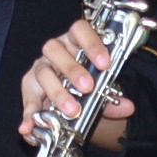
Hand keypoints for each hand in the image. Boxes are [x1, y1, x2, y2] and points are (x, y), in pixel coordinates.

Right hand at [18, 18, 132, 150]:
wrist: (74, 101)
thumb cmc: (87, 85)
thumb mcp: (100, 89)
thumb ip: (112, 98)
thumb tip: (128, 107)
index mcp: (74, 43)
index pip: (79, 30)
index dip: (91, 43)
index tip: (104, 63)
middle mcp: (54, 52)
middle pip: (54, 49)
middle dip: (72, 69)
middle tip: (87, 88)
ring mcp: (40, 68)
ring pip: (43, 72)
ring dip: (57, 92)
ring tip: (72, 110)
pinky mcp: (30, 89)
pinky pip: (28, 100)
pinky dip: (30, 114)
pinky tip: (30, 126)